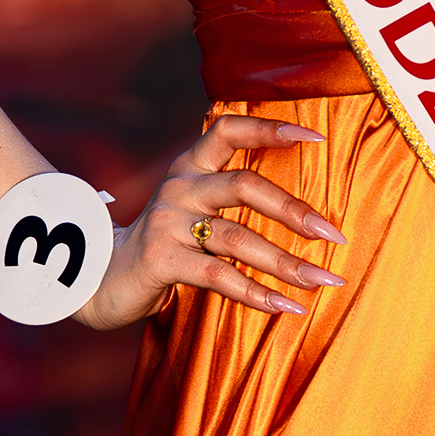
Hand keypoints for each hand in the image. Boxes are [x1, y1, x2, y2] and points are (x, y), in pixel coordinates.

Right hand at [75, 114, 344, 329]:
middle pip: (244, 186)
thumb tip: (306, 209)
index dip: (270, 128)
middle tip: (334, 236)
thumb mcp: (193, 208)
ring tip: (322, 281)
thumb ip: (232, 198)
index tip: (316, 138)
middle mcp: (180, 187)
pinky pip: (217, 275)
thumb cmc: (166, 242)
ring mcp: (167, 222)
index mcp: (191, 166)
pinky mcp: (160, 260)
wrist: (100, 278)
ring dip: (285, 263)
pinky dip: (255, 293)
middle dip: (294, 212)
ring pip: (237, 238)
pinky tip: (285, 306)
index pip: (229, 129)